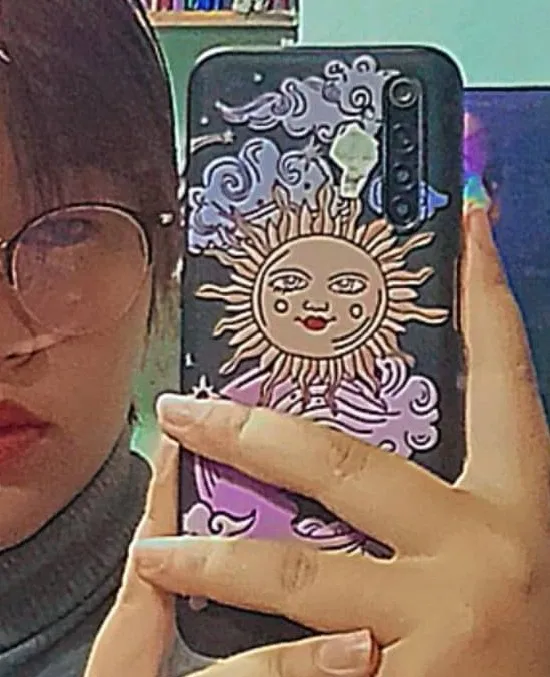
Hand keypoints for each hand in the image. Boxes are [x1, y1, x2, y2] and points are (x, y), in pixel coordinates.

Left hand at [137, 210, 549, 676]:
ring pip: (297, 567)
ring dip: (212, 556)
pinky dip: (243, 647)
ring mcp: (444, 619)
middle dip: (251, 435)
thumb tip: (352, 454)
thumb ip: (431, 502)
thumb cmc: (509, 641)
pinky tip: (200, 637)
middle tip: (183, 409)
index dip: (485, 302)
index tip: (468, 229)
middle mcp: (485, 550)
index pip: (503, 381)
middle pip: (347, 464)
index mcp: (515, 507)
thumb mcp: (483, 555)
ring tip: (153, 548)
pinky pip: (291, 659)